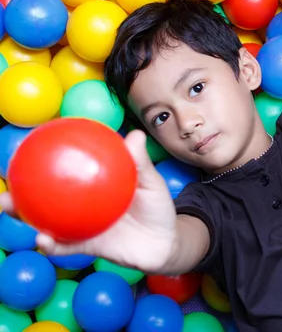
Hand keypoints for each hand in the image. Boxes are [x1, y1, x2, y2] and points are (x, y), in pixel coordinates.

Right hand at [0, 130, 177, 273]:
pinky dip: (50, 244)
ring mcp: (81, 223)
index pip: (69, 167)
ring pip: (45, 218)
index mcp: (96, 183)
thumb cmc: (158, 208)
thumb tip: (135, 135)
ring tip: (6, 206)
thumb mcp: (152, 183)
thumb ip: (141, 163)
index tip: (30, 143)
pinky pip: (63, 245)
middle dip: (22, 185)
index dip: (49, 156)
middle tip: (6, 175)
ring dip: (23, 214)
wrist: (166, 244)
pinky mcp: (85, 245)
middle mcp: (83, 202)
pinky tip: (42, 239)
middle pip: (47, 192)